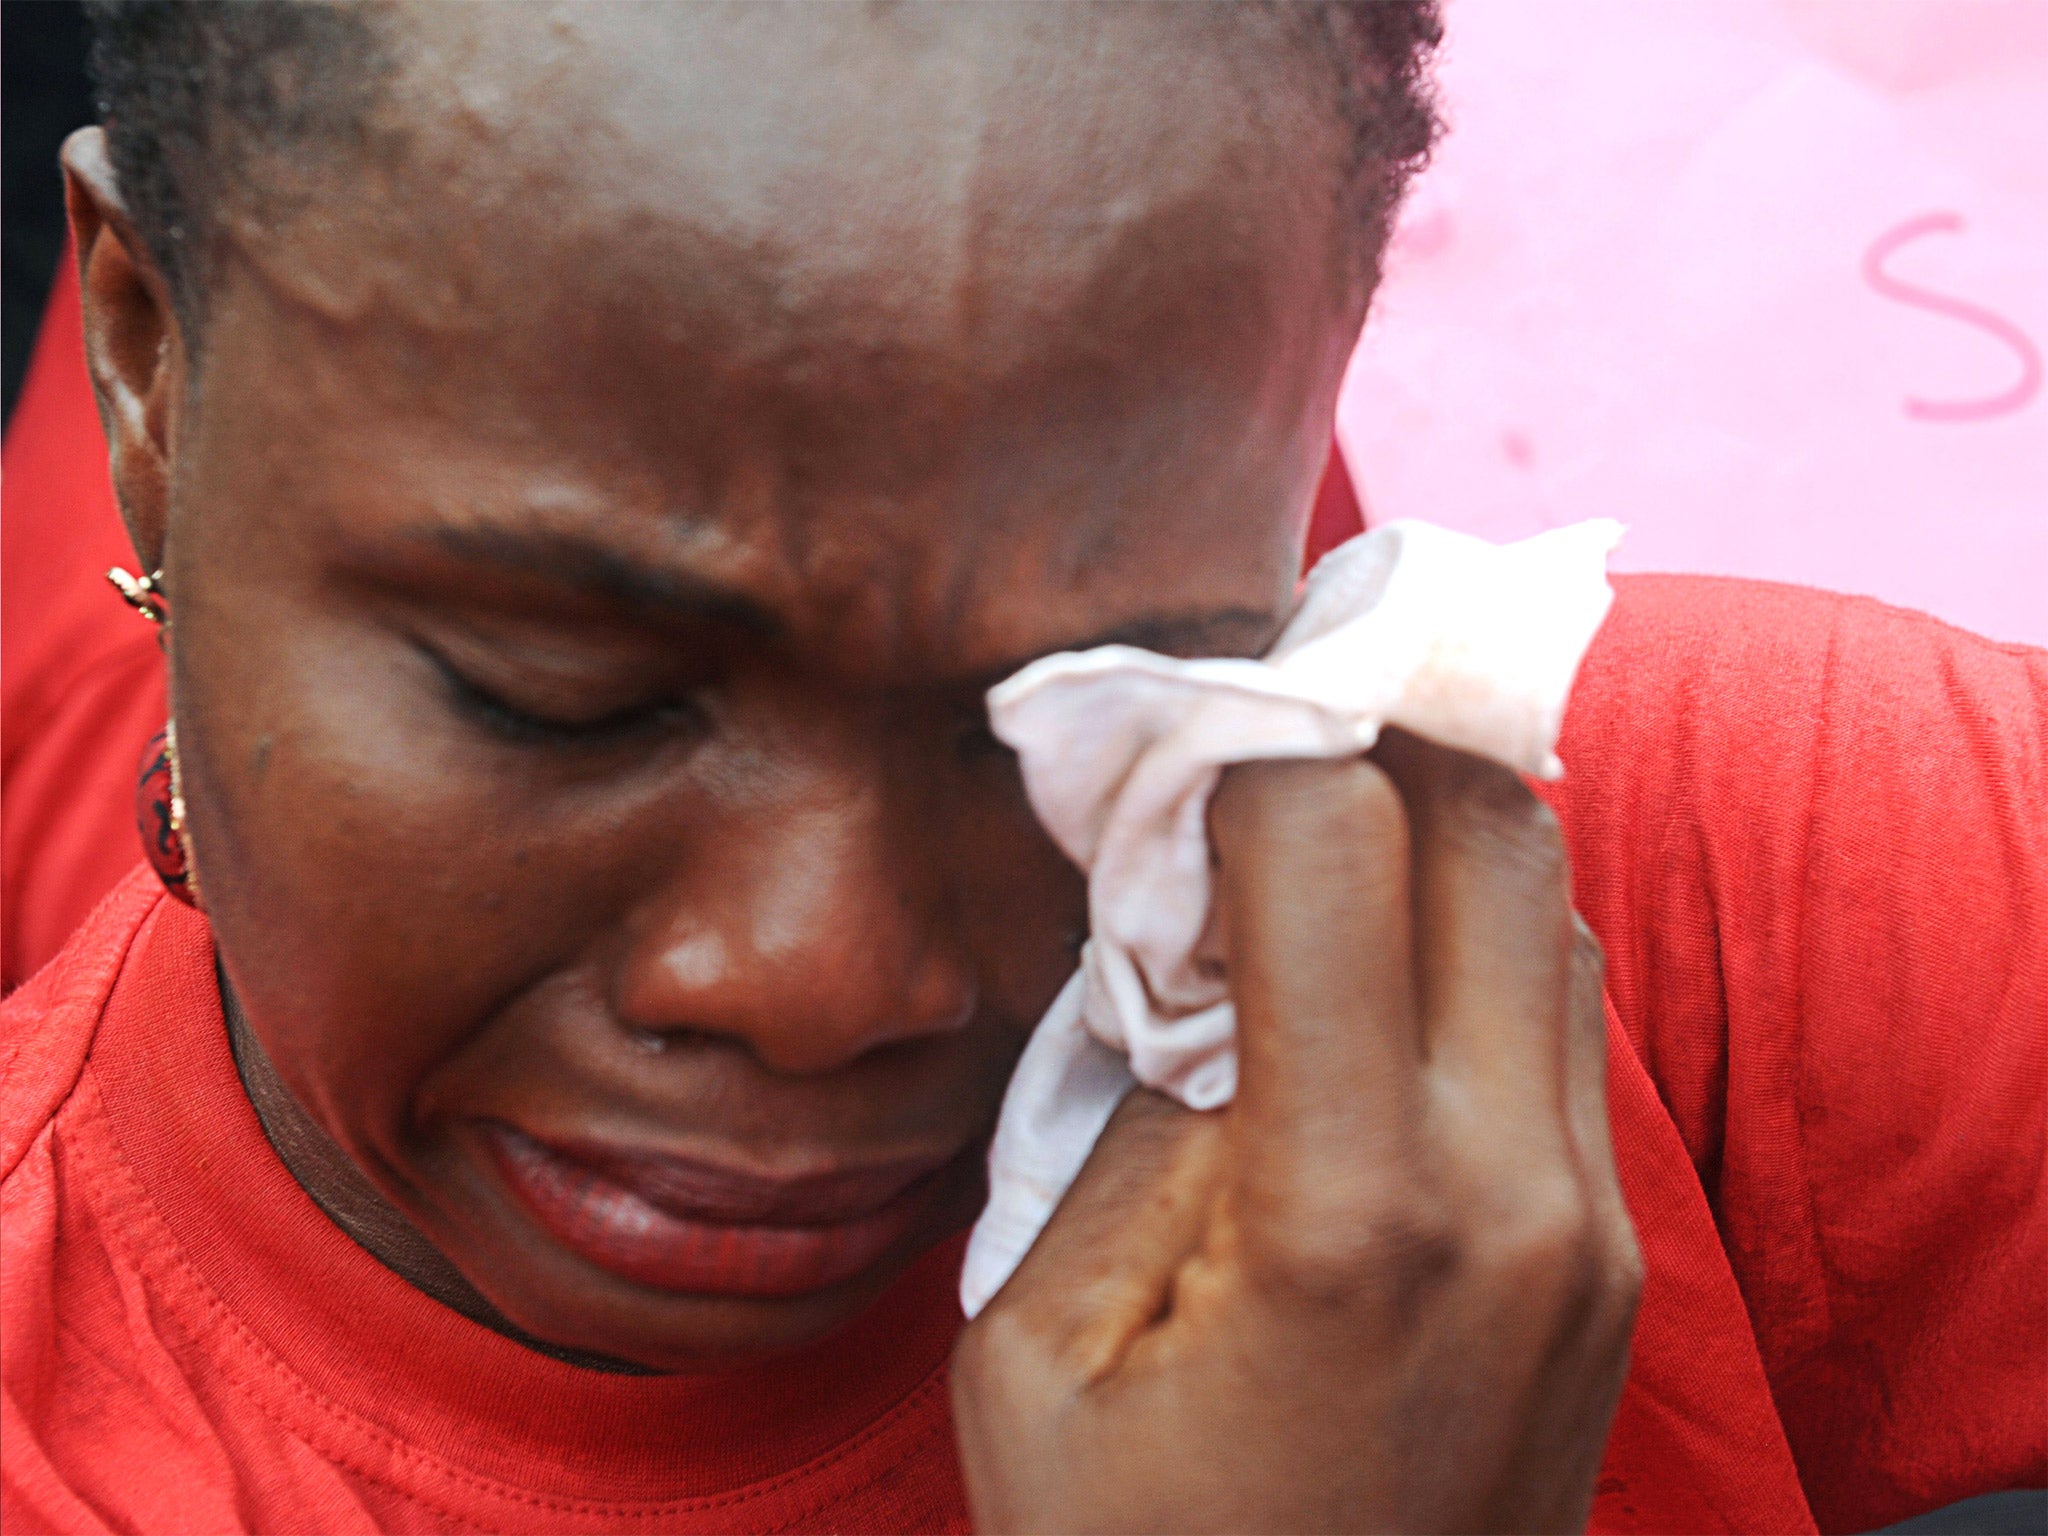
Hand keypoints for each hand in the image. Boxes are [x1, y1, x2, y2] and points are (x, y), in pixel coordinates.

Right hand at [951, 731, 1642, 1532]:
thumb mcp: (1040, 1350)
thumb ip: (1123, 1124)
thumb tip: (1187, 952)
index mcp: (1345, 1207)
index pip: (1338, 842)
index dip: (1248, 743)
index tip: (1173, 740)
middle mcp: (1511, 1188)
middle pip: (1492, 826)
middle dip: (1366, 740)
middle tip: (1253, 735)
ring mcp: (1587, 1221)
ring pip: (1550, 902)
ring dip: (1431, 830)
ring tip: (1303, 843)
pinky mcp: (1611, 1252)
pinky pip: (1564, 1010)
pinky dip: (1478, 933)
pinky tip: (1371, 964)